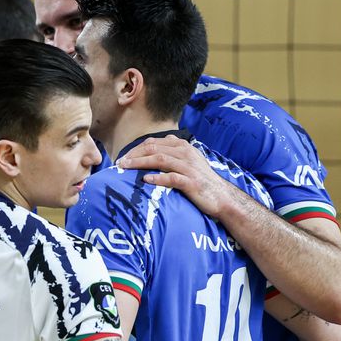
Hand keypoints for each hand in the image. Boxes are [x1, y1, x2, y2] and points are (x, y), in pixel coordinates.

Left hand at [116, 135, 235, 218]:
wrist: (221, 197)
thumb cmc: (200, 179)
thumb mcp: (188, 160)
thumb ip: (173, 150)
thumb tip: (155, 144)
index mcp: (182, 146)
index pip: (153, 143)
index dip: (135, 149)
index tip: (122, 157)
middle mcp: (185, 153)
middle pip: (153, 148)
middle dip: (133, 155)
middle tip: (119, 163)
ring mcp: (188, 167)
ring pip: (159, 159)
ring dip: (139, 163)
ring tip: (125, 168)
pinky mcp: (191, 182)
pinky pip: (172, 178)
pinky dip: (158, 178)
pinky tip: (146, 180)